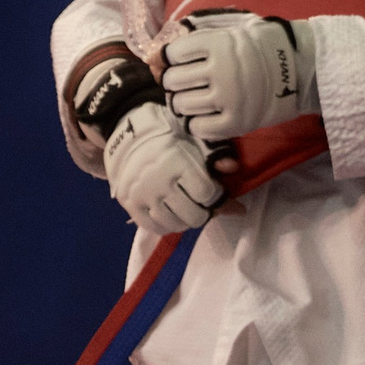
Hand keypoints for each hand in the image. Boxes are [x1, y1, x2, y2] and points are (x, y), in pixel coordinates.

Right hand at [103, 101, 221, 234]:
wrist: (130, 136)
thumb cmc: (169, 137)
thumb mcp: (194, 139)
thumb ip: (214, 154)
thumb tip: (233, 168)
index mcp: (178, 163)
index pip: (207, 194)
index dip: (216, 195)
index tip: (214, 190)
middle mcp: (160, 182)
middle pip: (194, 216)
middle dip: (204, 212)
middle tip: (202, 204)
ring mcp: (143, 196)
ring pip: (175, 225)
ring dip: (186, 220)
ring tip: (187, 209)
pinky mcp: (131, 205)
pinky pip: (155, 228)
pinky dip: (167, 225)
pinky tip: (171, 214)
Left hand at [161, 14, 316, 144]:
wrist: (300, 69)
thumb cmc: (262, 46)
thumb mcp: (232, 31)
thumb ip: (199, 37)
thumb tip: (157, 54)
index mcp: (218, 43)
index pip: (174, 53)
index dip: (171, 57)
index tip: (177, 60)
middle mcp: (221, 70)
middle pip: (173, 80)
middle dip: (174, 81)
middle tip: (184, 82)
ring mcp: (228, 98)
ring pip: (182, 104)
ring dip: (182, 102)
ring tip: (193, 99)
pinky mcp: (236, 122)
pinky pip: (198, 128)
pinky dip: (195, 123)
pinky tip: (203, 116)